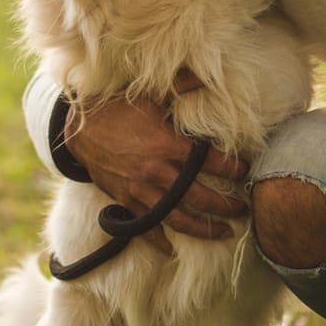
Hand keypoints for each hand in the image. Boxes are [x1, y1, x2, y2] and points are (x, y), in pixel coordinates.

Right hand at [62, 71, 249, 253]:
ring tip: (224, 233)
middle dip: (227, 206)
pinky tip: (172, 250)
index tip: (246, 172)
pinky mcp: (126, 200)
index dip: (234, 169)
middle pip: (202, 197)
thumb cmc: (117, 108)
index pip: (212, 162)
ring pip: (179, 218)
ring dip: (204, 229)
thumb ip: (181, 85)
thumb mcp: (150, 94)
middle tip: (244, 209)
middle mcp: (158, 171)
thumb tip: (207, 75)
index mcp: (169, 145)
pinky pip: (145, 227)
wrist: (78, 128)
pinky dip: (159, 241)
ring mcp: (142, 190)